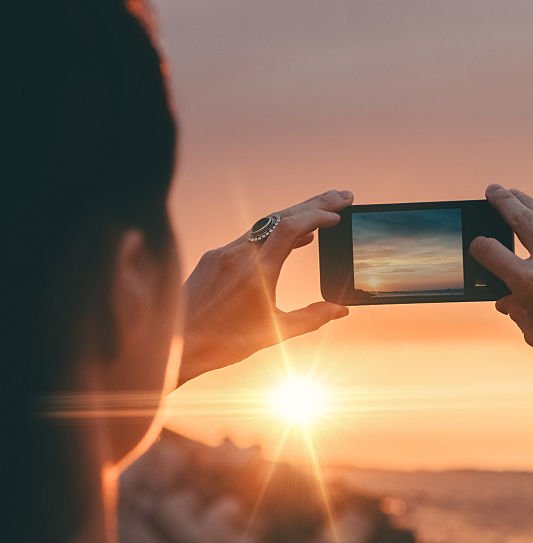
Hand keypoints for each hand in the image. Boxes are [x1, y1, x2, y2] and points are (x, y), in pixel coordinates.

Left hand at [178, 189, 352, 384]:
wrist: (176, 344)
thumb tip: (340, 310)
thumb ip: (312, 318)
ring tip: (322, 213)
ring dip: (295, 216)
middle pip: (281, 216)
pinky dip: (274, 231)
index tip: (338, 215)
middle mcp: (239, 255)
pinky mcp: (213, 258)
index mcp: (257, 271)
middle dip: (315, 204)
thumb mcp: (275, 332)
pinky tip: (292, 238)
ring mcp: (223, 253)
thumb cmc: (224, 343)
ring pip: (265, 224)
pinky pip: (249, 236)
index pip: (291, 228)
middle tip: (342, 195)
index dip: (317, 216)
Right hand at [469, 184, 532, 404]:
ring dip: (532, 207)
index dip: (479, 246)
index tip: (478, 244)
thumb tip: (505, 299)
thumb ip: (517, 310)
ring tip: (519, 198)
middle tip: (494, 190)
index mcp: (527, 283)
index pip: (491, 251)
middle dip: (503, 201)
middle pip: (520, 218)